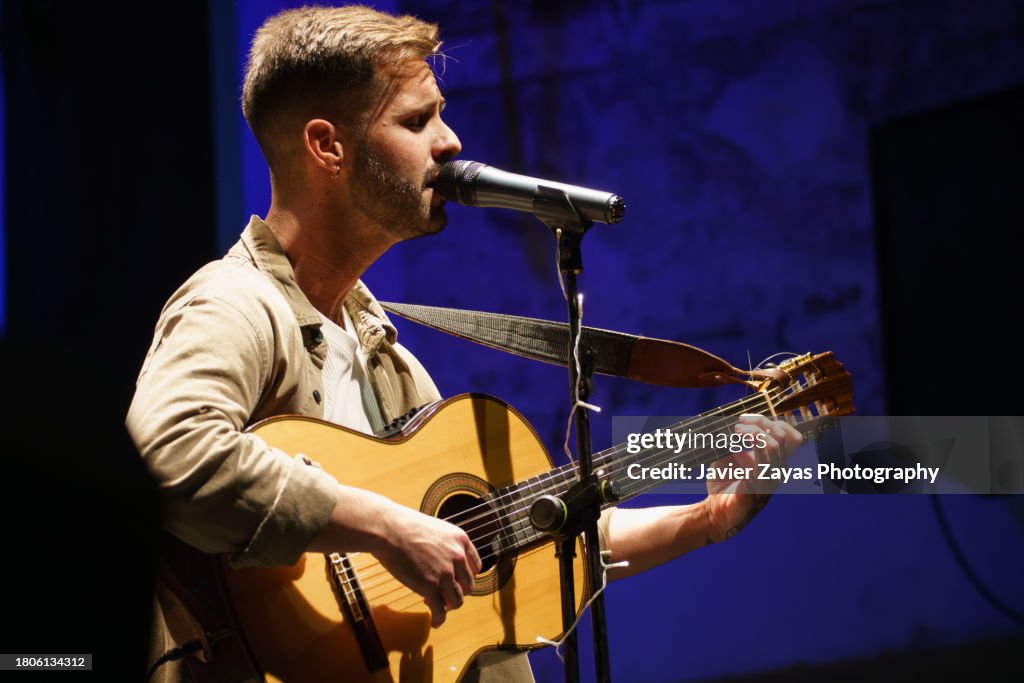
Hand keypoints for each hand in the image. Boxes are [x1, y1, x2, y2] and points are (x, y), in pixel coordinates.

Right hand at [374, 506, 481, 627]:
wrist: (389, 530)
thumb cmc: (404, 526)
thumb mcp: (436, 529)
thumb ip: (445, 545)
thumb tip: (442, 559)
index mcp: (461, 541)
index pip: (475, 567)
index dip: (465, 577)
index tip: (457, 582)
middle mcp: (458, 557)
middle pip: (468, 586)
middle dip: (457, 593)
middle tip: (444, 595)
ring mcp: (445, 573)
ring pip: (457, 600)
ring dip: (449, 607)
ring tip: (438, 607)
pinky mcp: (430, 587)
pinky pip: (440, 610)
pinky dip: (439, 619)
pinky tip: (435, 622)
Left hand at [704, 414, 801, 542]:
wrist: (715, 512)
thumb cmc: (724, 484)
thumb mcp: (731, 456)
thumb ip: (737, 441)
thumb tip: (736, 422)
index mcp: (774, 462)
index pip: (791, 437)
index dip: (772, 421)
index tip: (746, 418)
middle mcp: (776, 470)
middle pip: (782, 436)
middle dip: (761, 423)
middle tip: (739, 424)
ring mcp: (769, 479)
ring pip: (773, 446)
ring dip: (753, 433)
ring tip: (736, 431)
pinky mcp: (758, 487)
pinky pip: (760, 463)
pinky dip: (746, 449)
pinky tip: (734, 445)